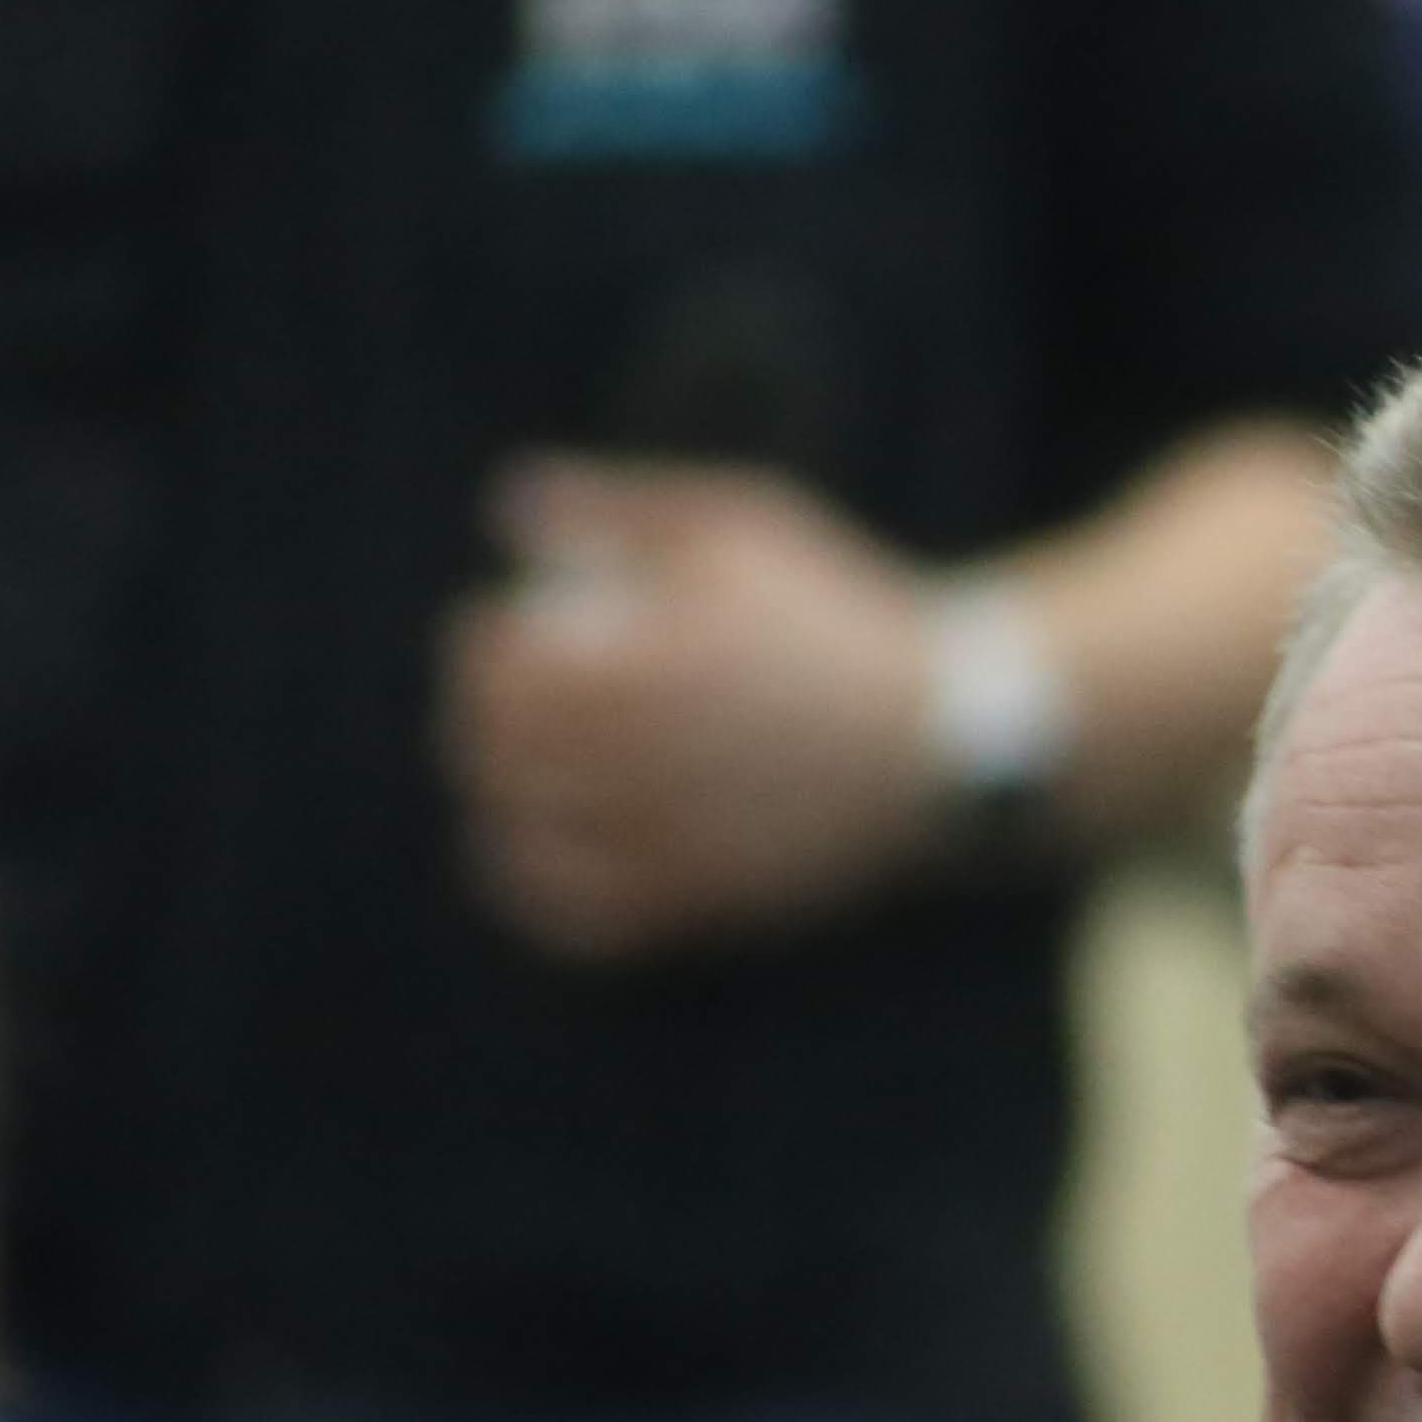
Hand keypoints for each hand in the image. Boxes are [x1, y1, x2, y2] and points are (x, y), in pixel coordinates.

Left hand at [438, 457, 940, 962]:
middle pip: (497, 754)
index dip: (476, 647)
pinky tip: (531, 855)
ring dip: (498, 802)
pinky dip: (535, 889)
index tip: (499, 630)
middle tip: (499, 706)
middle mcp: (645, 760)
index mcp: (645, 664)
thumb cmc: (835, 616)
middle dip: (478, 723)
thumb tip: (507, 504)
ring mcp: (671, 837)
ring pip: (524, 838)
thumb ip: (620, 512)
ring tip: (510, 779)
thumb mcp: (737, 527)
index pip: (497, 670)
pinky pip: (581, 918)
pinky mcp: (702, 898)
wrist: (945, 735)